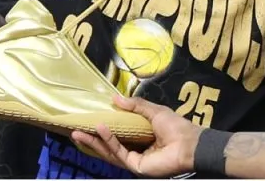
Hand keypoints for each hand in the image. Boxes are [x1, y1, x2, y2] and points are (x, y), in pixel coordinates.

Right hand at [72, 95, 201, 177]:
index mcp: (140, 136)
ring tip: (79, 131)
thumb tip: (114, 98)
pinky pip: (118, 153)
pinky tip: (100, 130)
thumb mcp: (153, 111)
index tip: (89, 118)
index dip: (103, 128)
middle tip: (75, 129)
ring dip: (94, 141)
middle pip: (109, 145)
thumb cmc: (176, 126)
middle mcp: (135, 149)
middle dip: (91, 138)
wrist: (189, 142)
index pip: (117, 134)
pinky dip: (108, 141)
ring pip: (109, 151)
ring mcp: (134, 159)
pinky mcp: (135, 166)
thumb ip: (135, 106)